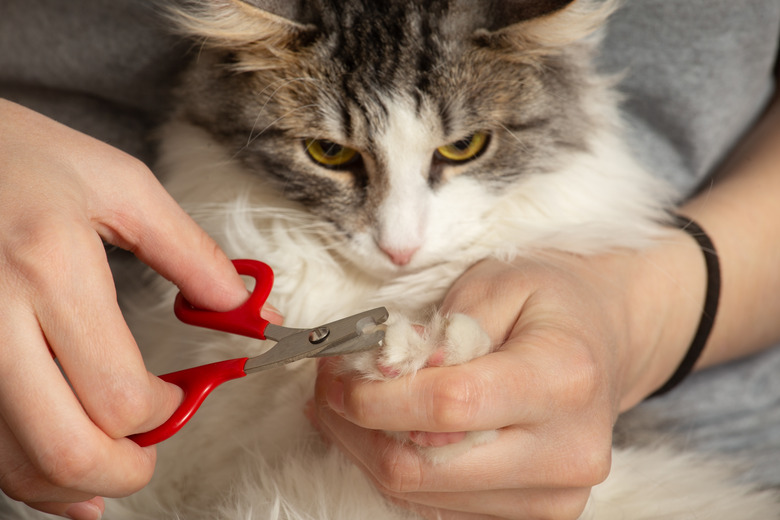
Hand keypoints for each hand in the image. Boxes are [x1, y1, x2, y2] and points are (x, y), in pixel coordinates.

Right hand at [0, 99, 267, 518]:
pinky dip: (24, 474)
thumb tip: (246, 309)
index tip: (178, 395)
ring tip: (111, 466)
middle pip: (67, 449)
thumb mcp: (120, 186)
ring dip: (74, 484)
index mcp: (51, 268)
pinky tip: (56, 469)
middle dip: (125, 470)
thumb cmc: (22, 156)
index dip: (164, 411)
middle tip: (150, 454)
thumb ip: (190, 254)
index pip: (120, 393)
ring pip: (16, 465)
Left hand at [312, 235, 706, 519]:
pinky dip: (404, 470)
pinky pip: (445, 506)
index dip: (375, 398)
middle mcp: (568, 451)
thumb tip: (386, 376)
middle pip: (428, 467)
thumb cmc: (551, 302)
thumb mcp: (497, 282)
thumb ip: (443, 330)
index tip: (336, 375)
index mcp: (563, 378)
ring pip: (427, 495)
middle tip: (329, 390)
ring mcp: (557, 494)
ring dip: (372, 452)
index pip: (448, 407)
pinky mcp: (539, 513)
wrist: (604, 340)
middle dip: (358, 429)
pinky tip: (385, 434)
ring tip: (351, 407)